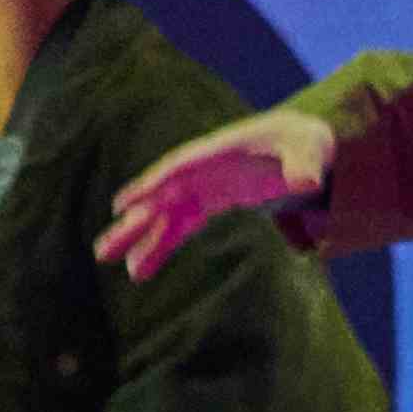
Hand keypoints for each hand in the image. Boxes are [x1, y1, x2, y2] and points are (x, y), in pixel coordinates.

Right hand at [99, 109, 337, 276]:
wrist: (302, 143)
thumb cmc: (304, 141)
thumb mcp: (310, 149)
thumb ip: (305, 164)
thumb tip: (306, 181)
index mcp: (217, 152)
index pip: (178, 168)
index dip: (151, 185)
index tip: (124, 205)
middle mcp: (200, 171)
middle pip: (160, 197)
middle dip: (134, 223)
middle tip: (102, 251)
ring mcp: (201, 187)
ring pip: (164, 216)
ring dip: (142, 241)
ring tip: (122, 269)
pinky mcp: (208, 202)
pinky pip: (178, 227)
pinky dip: (160, 246)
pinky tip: (140, 270)